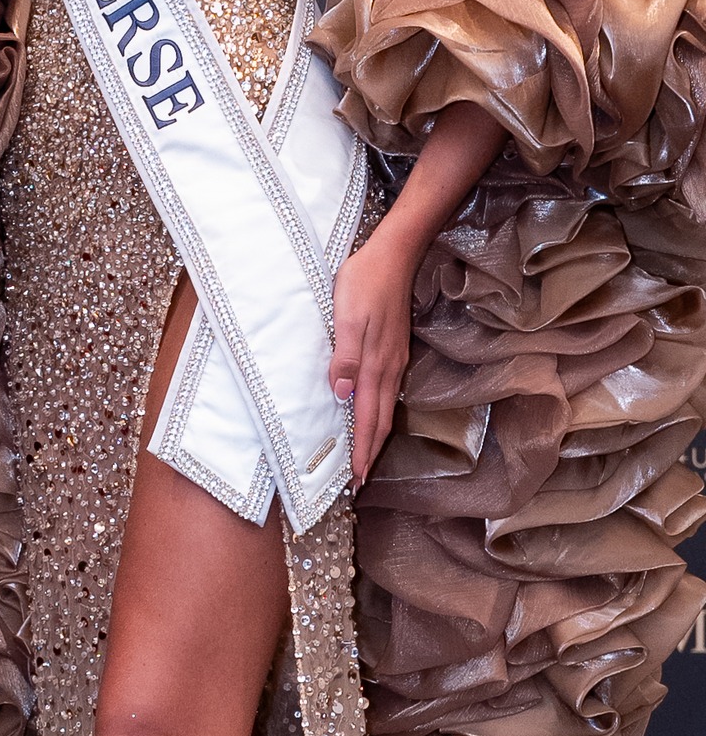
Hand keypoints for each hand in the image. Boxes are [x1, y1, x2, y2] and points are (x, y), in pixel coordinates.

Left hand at [327, 222, 417, 487]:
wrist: (393, 256)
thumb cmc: (364, 283)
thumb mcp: (347, 317)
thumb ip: (345, 357)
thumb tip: (341, 396)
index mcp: (375, 365)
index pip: (367, 418)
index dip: (362, 450)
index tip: (355, 478)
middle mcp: (389, 368)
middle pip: (380, 420)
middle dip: (370, 452)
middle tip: (359, 480)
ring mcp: (395, 359)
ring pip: (385, 407)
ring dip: (375, 434)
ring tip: (366, 455)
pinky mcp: (395, 349)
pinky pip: (388, 391)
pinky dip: (379, 411)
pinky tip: (373, 412)